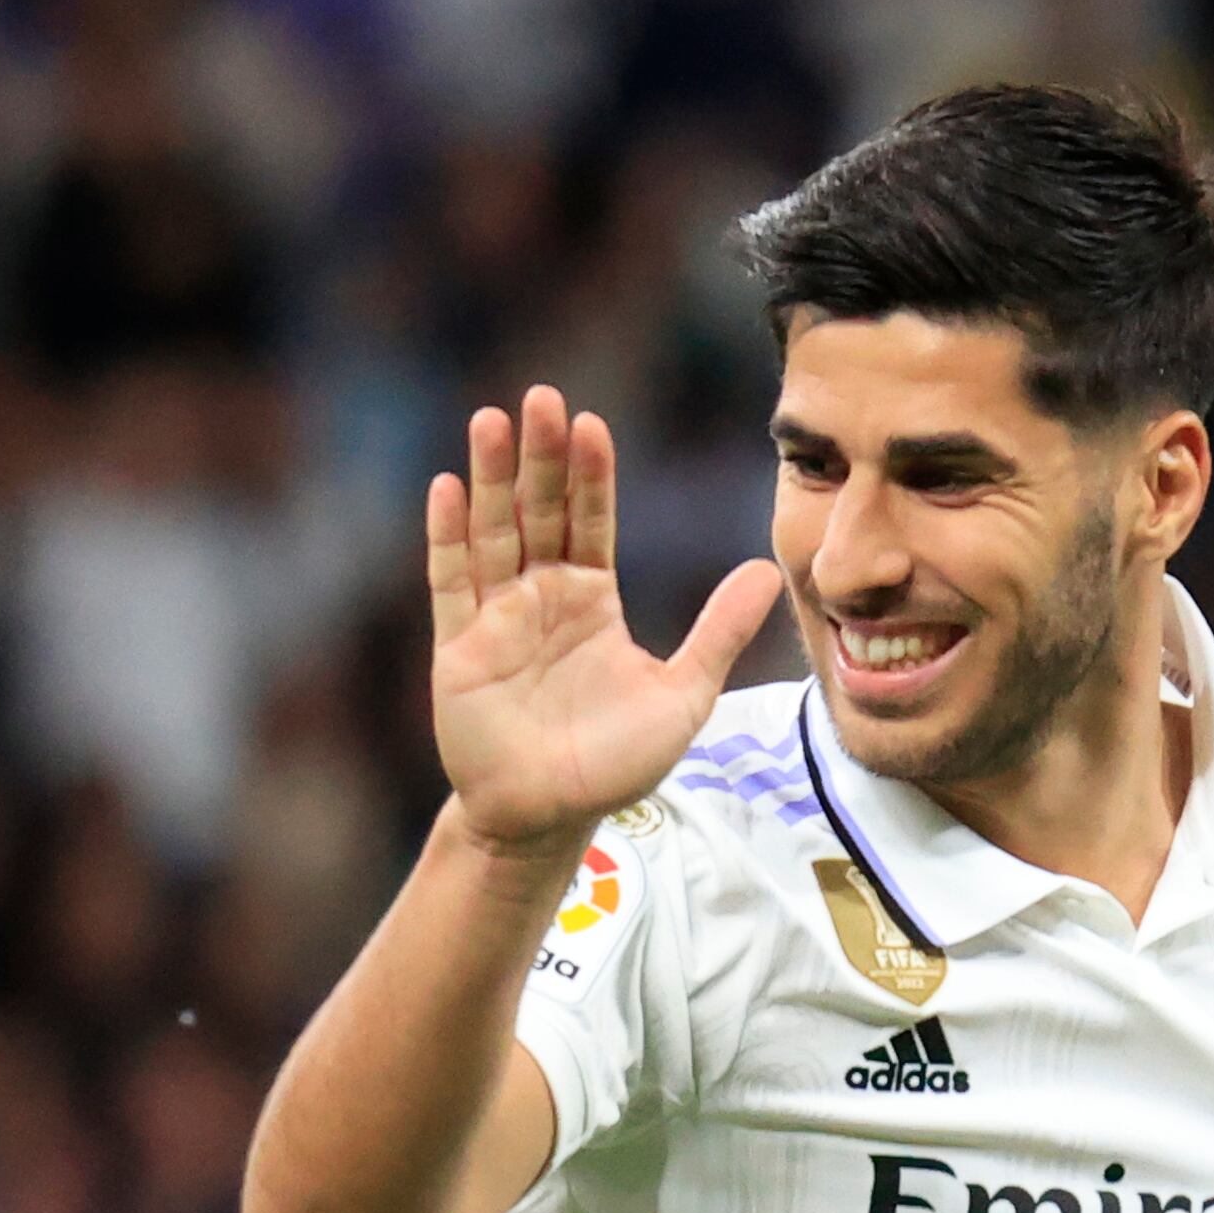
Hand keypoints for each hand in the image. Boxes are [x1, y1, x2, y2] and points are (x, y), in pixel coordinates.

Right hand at [426, 386, 782, 861]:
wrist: (552, 816)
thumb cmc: (615, 760)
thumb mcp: (684, 691)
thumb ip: (720, 630)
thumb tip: (767, 568)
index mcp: (592, 600)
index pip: (590, 521)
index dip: (590, 474)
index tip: (593, 423)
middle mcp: (540, 597)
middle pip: (540, 511)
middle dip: (542, 456)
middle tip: (542, 396)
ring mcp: (496, 617)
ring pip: (492, 532)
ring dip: (492, 477)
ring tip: (492, 419)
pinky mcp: (459, 647)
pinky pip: (451, 582)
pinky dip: (447, 536)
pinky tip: (447, 488)